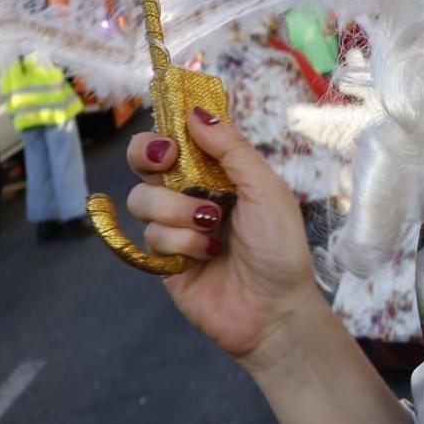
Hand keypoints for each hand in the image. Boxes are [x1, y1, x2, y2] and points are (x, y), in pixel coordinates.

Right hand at [125, 109, 322, 370]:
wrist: (274, 310)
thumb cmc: (280, 247)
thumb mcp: (266, 190)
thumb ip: (232, 150)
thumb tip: (196, 113)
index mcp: (220, 173)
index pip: (181, 138)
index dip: (169, 130)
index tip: (175, 136)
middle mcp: (192, 194)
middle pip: (145, 161)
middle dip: (149, 156)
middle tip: (169, 164)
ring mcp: (174, 226)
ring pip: (143, 199)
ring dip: (177, 210)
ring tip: (211, 228)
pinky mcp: (162, 259)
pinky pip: (148, 236)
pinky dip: (178, 242)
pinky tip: (204, 255)